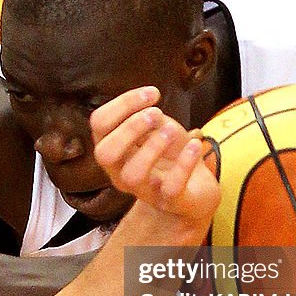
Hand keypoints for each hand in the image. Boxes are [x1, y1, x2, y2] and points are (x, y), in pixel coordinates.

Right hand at [90, 86, 219, 223]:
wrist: (196, 187)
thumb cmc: (170, 153)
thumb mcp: (156, 128)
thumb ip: (145, 115)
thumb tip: (144, 107)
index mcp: (113, 149)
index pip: (99, 124)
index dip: (122, 103)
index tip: (153, 94)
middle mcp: (120, 172)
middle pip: (105, 153)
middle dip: (129, 128)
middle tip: (156, 113)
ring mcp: (143, 190)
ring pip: (133, 174)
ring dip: (153, 146)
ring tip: (172, 130)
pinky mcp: (169, 201)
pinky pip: (171, 187)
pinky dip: (185, 163)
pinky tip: (195, 144)